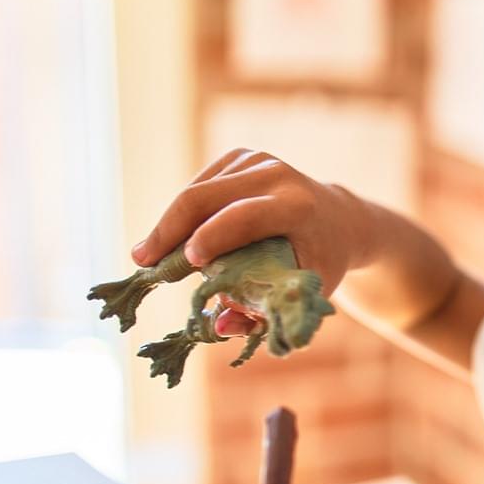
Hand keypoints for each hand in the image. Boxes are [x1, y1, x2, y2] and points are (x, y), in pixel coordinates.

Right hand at [131, 149, 368, 324]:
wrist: (341, 221)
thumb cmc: (320, 262)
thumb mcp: (303, 290)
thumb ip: (263, 311)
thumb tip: (220, 325)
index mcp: (298, 206)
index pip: (245, 216)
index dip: (211, 238)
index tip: (187, 264)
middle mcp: (277, 174)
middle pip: (206, 197)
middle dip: (169, 230)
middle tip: (142, 261)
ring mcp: (257, 160)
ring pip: (197, 192)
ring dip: (171, 224)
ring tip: (154, 256)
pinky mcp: (241, 157)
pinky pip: (199, 186)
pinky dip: (183, 213)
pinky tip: (177, 237)